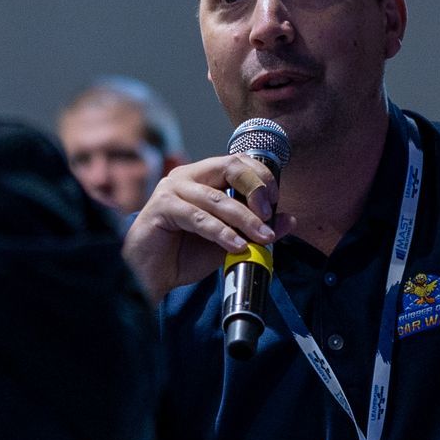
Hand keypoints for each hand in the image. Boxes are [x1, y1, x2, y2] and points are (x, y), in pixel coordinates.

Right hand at [122, 155, 295, 303]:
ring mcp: (172, 189)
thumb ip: (255, 228)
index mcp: (203, 177)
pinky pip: (199, 218)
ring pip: (217, 198)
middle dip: (255, 188)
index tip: (275, 201)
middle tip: (268, 215)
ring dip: (244, 219)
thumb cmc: (184, 254)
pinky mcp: (162, 208)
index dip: (261, 177)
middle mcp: (187, 176)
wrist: (150, 277)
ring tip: (263, 237)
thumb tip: (289, 220)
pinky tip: (237, 246)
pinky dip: (222, 233)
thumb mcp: (229, 240)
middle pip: (229, 167)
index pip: (238, 162)